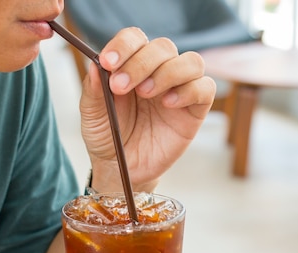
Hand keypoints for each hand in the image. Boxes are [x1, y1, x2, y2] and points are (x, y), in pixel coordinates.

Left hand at [78, 27, 216, 191]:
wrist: (122, 168)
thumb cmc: (108, 137)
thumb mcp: (92, 114)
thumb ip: (93, 89)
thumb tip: (95, 64)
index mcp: (132, 65)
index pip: (136, 39)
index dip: (124, 45)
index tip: (108, 62)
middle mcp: (159, 72)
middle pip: (163, 47)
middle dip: (141, 63)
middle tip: (121, 87)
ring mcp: (180, 89)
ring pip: (190, 61)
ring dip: (167, 72)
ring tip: (146, 93)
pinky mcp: (196, 109)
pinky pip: (206, 88)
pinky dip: (189, 90)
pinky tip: (168, 104)